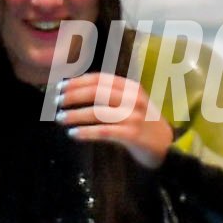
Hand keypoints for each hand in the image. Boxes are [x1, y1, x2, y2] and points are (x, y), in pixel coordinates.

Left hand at [55, 68, 172, 165]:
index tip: (60, 87)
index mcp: (130, 87)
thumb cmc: (142, 122)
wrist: (165, 143)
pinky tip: (74, 134)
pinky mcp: (133, 135)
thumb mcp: (130, 102)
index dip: (77, 82)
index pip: (99, 79)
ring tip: (61, 118)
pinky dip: (86, 132)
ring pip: (98, 113)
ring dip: (75, 115)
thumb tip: (74, 91)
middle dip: (73, 96)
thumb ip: (109, 96)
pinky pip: (104, 132)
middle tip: (57, 103)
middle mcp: (133, 98)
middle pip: (96, 93)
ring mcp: (134, 116)